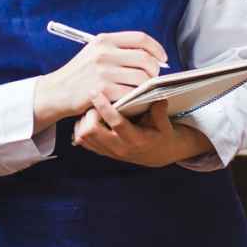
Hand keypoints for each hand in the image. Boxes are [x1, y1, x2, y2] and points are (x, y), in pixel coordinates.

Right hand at [34, 31, 167, 127]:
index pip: (140, 38)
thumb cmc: (80, 74)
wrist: (57, 91)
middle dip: (155, 70)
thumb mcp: (94, 53)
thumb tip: (149, 54)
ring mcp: (103, 72)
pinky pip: (131, 93)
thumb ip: (118, 50)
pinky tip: (133, 99)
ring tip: (143, 90)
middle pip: (145, 58)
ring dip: (147, 86)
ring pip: (141, 78)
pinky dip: (136, 97)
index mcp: (104, 40)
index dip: (156, 48)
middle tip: (153, 78)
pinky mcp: (103, 90)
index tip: (162, 58)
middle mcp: (104, 53)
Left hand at [73, 98, 207, 167]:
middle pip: (91, 131)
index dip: (104, 107)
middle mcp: (120, 147)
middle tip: (94, 103)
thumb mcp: (165, 125)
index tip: (96, 92)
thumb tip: (158, 98)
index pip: (116, 123)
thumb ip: (160, 112)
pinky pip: (83, 141)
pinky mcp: (103, 152)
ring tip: (92, 109)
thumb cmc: (161, 135)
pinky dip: (81, 128)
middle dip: (89, 114)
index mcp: (136, 139)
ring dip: (83, 121)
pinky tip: (90, 119)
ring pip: (83, 137)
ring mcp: (109, 151)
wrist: (158, 154)